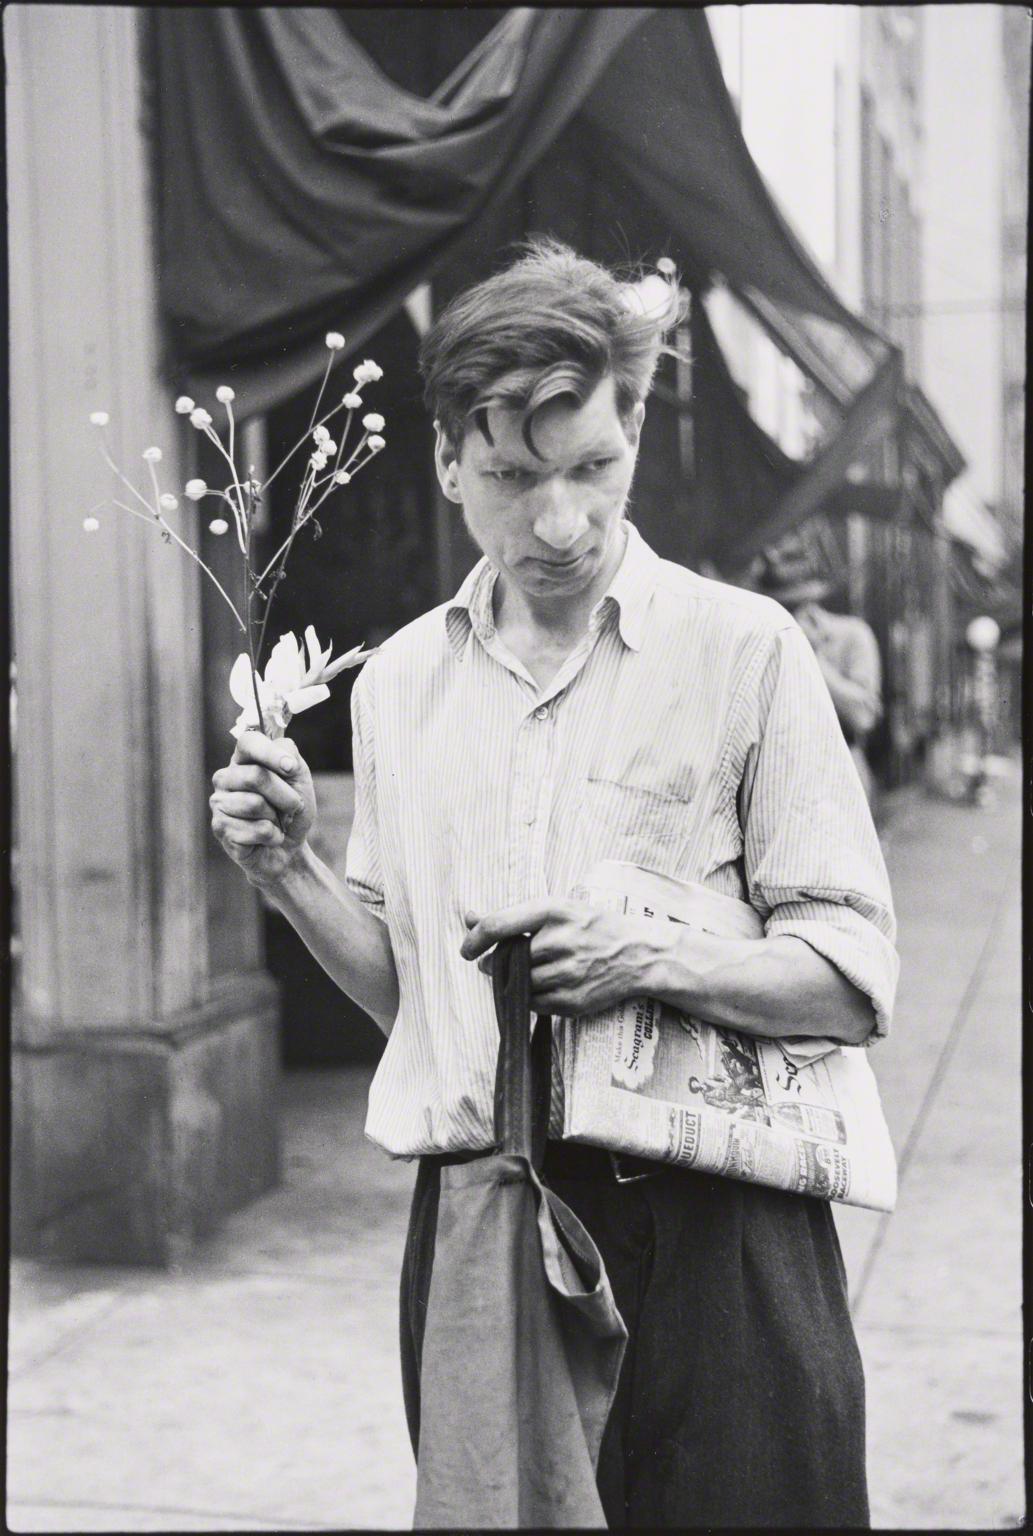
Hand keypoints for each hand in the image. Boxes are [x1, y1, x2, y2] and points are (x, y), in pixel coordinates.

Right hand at [210, 730, 315, 888]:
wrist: (289, 849)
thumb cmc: (291, 811)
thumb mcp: (300, 780)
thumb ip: (292, 759)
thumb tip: (284, 757)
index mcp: (244, 759)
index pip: (248, 742)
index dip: (270, 753)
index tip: (291, 768)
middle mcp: (226, 777)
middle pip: (255, 776)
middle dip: (285, 796)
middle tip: (292, 807)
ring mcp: (219, 803)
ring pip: (255, 804)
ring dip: (278, 818)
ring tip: (275, 822)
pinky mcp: (220, 828)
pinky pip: (256, 829)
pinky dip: (272, 836)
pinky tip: (266, 838)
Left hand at [460, 898, 674, 1015]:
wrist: (640, 954)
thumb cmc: (592, 926)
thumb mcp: (556, 910)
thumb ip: (511, 917)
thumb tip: (468, 918)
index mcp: (554, 910)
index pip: (498, 924)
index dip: (474, 939)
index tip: (466, 950)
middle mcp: (560, 941)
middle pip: (506, 960)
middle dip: (498, 964)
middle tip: (504, 962)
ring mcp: (567, 973)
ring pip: (519, 985)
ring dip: (514, 983)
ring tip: (530, 972)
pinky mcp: (572, 1001)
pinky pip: (534, 1004)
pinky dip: (531, 998)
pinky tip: (546, 985)